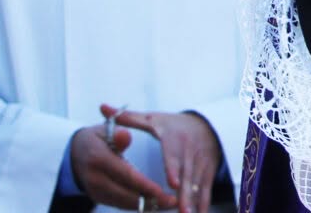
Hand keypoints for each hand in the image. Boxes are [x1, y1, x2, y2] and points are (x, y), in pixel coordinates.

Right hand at [69, 107, 176, 209]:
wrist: (74, 154)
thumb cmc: (96, 138)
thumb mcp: (103, 130)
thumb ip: (117, 133)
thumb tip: (126, 136)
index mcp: (98, 159)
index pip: (125, 175)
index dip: (144, 185)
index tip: (162, 191)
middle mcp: (95, 180)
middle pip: (126, 195)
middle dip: (151, 201)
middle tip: (175, 201)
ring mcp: (96, 192)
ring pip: (126, 204)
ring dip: (149, 206)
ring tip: (172, 203)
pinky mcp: (100, 199)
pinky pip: (122, 205)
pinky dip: (141, 206)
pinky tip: (158, 204)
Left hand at [107, 105, 221, 212]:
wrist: (206, 126)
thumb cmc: (173, 125)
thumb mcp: (153, 119)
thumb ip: (127, 118)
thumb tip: (103, 108)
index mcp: (174, 138)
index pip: (174, 154)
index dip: (173, 168)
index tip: (172, 182)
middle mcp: (190, 151)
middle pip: (187, 174)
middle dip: (184, 193)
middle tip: (179, 208)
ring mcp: (201, 163)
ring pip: (197, 184)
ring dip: (192, 201)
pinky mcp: (208, 172)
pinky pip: (206, 190)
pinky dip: (202, 204)